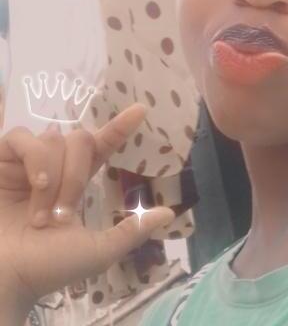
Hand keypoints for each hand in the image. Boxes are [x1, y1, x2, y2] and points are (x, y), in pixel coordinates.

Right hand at [0, 103, 174, 312]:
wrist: (5, 279)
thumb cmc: (46, 269)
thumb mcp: (97, 251)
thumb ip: (131, 230)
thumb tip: (169, 213)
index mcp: (75, 183)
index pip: (102, 146)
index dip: (120, 127)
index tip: (142, 110)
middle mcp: (53, 167)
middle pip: (80, 139)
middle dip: (77, 174)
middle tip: (63, 212)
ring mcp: (26, 163)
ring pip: (54, 139)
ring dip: (54, 176)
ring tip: (40, 214)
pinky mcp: (2, 161)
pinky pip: (21, 137)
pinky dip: (34, 158)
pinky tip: (35, 184)